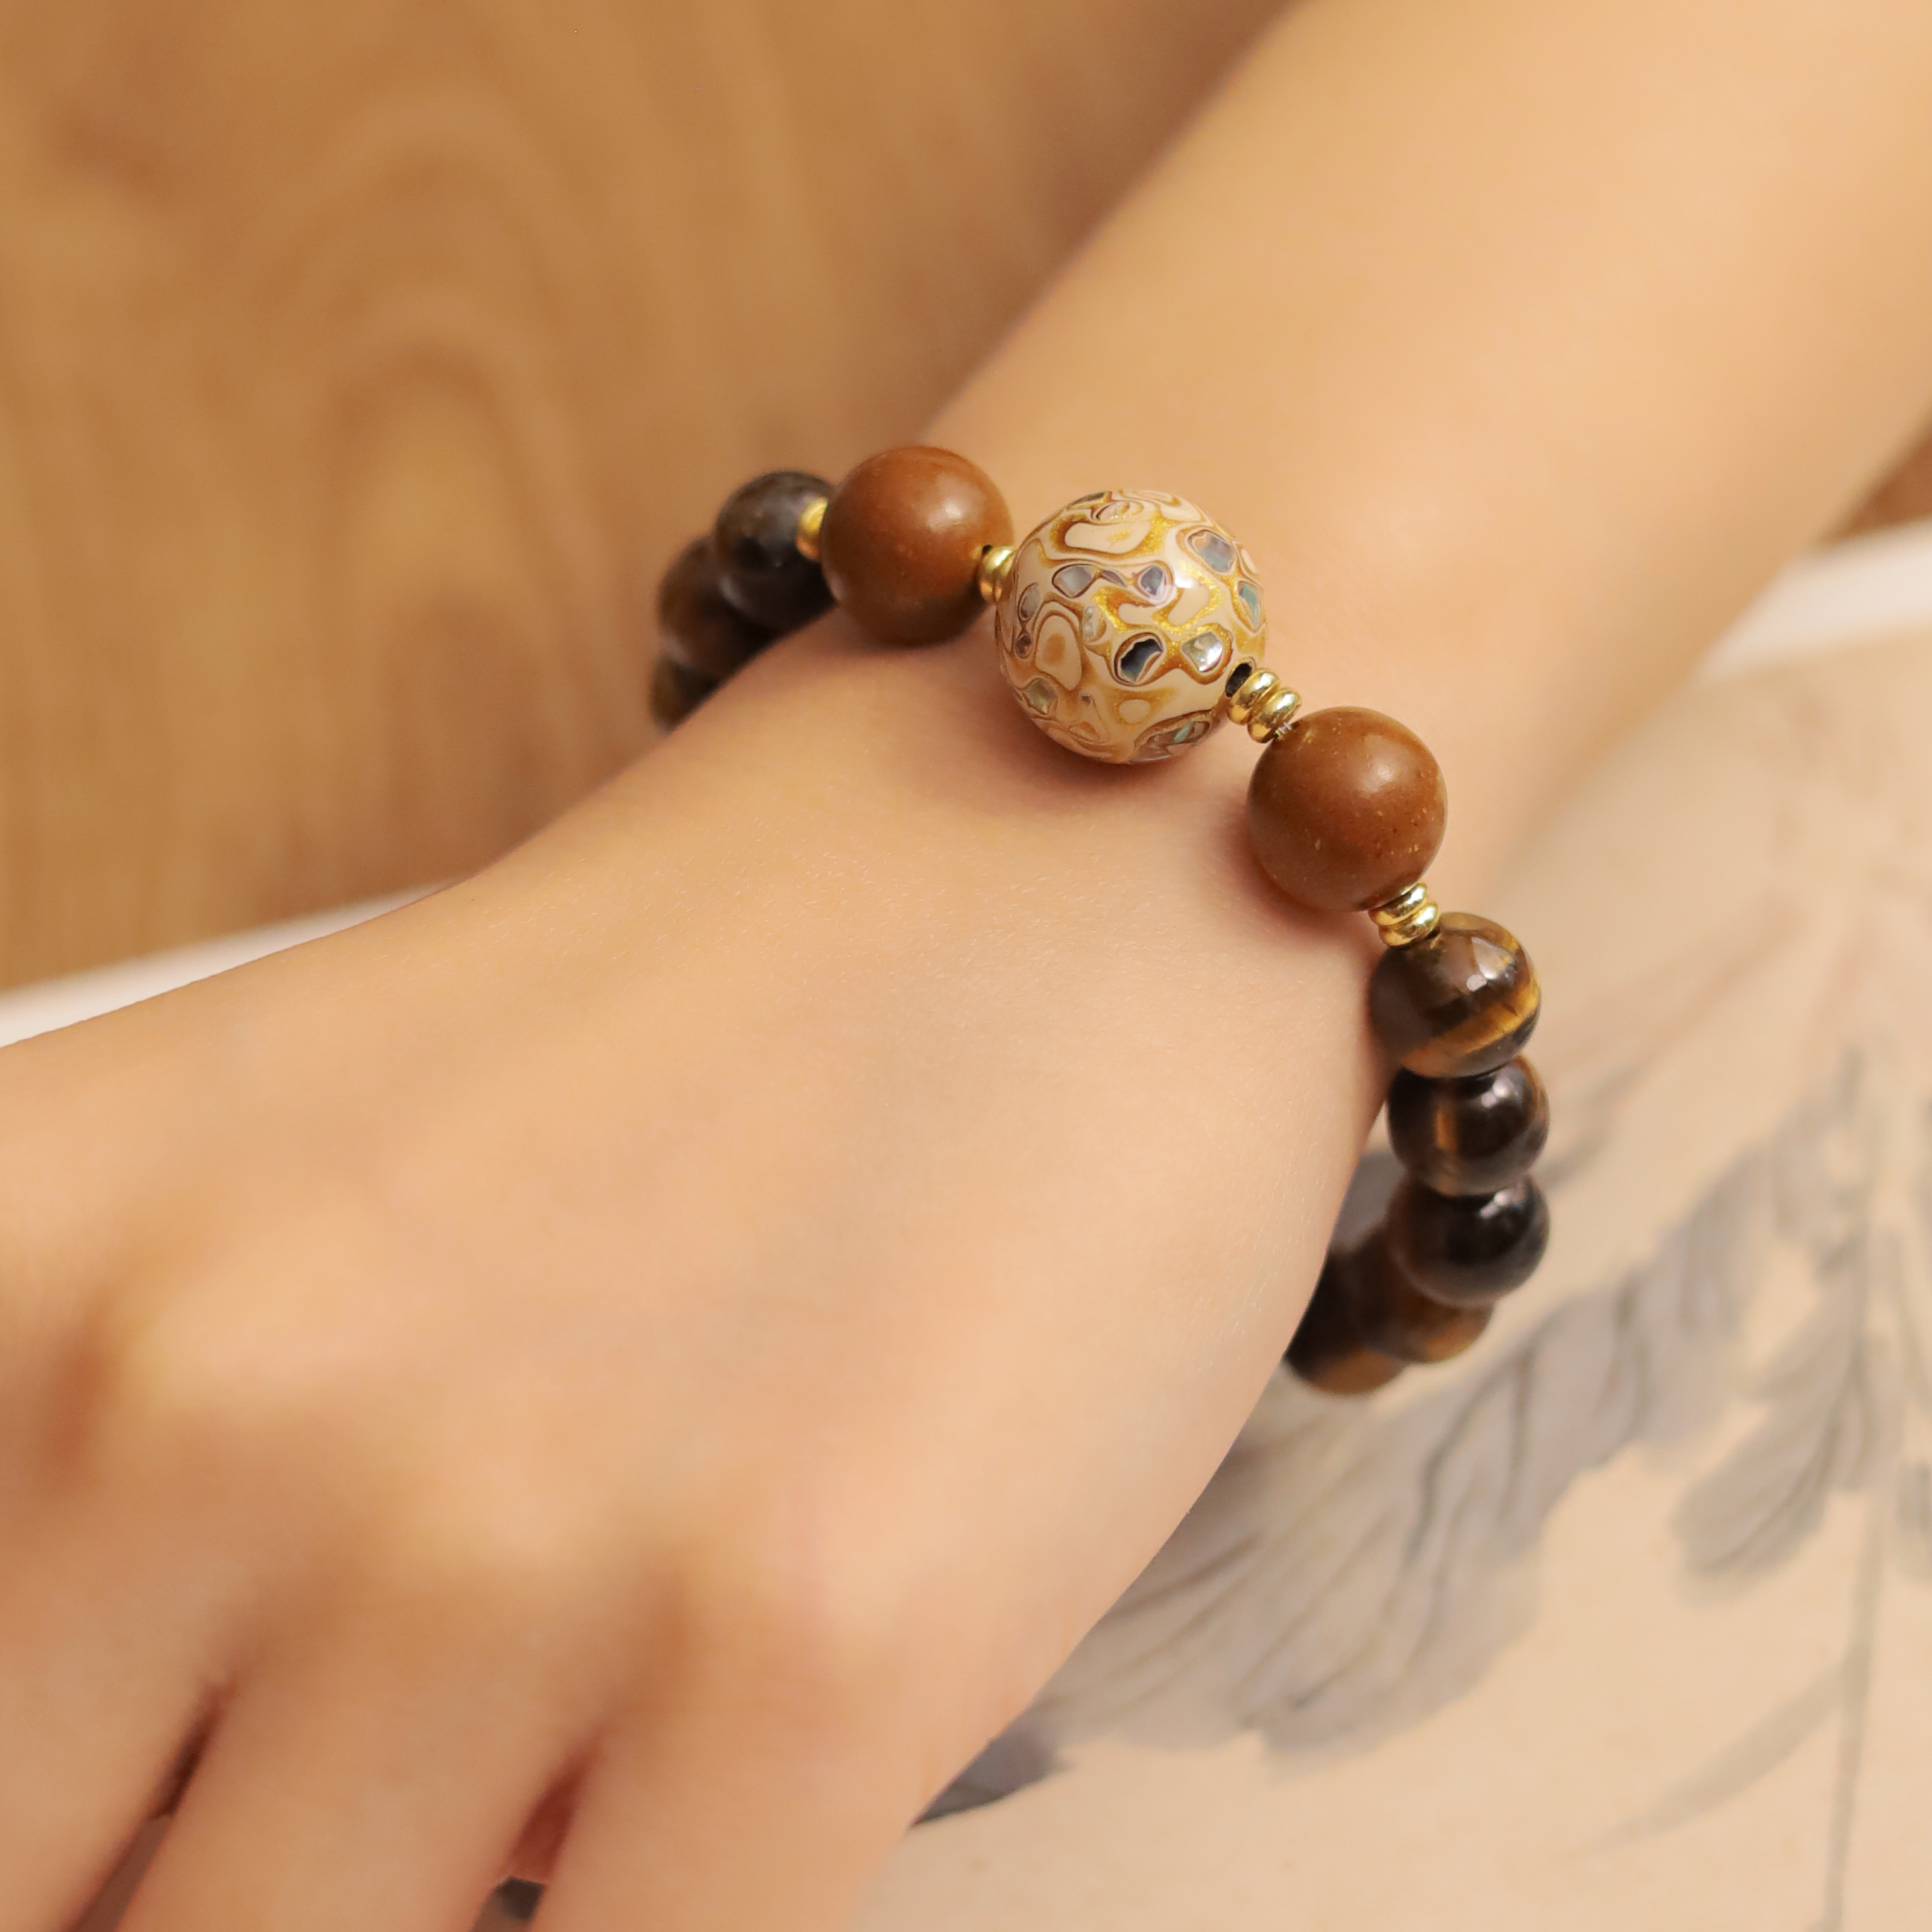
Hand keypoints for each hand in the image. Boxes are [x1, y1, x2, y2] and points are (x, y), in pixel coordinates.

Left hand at [0, 625, 1376, 1931]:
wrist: (1070, 860)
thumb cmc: (701, 1015)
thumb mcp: (261, 1176)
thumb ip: (97, 1479)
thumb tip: (98, 1799)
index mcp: (21, 1256)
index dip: (62, 1785)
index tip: (175, 1748)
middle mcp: (204, 1394)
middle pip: (55, 1897)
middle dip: (216, 1855)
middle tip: (396, 1726)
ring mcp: (507, 1535)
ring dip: (451, 1887)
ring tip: (588, 1691)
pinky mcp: (806, 1650)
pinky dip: (671, 1906)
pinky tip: (740, 1746)